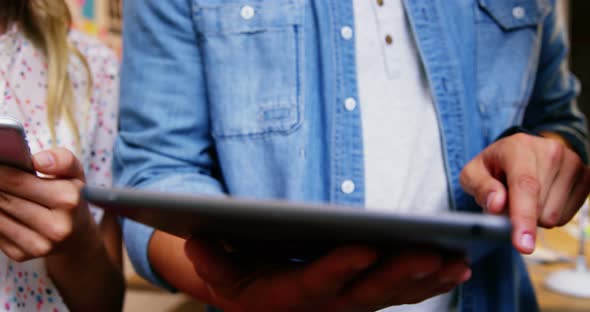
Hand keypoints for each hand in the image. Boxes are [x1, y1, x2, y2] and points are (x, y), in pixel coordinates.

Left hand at [0, 147, 95, 260]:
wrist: (77, 234)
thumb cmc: (72, 196)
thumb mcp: (75, 173)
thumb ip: (62, 159)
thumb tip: (37, 161)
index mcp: (68, 200)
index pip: (17, 181)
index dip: (0, 170)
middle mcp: (55, 227)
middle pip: (4, 199)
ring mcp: (39, 245)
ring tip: (2, 192)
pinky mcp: (22, 255)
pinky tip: (3, 208)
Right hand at [184, 239, 470, 311]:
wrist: (261, 304)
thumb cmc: (242, 279)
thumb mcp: (219, 271)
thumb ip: (210, 258)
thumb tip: (195, 239)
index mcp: (292, 295)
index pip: (318, 283)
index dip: (341, 267)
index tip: (365, 247)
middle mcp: (328, 305)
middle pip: (369, 291)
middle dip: (402, 273)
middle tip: (432, 252)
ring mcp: (352, 304)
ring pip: (393, 295)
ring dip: (425, 279)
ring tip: (456, 259)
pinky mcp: (366, 298)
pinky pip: (402, 294)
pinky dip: (429, 284)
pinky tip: (456, 267)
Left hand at [460, 133, 589, 253]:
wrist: (520, 152)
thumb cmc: (493, 166)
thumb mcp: (473, 174)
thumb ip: (480, 188)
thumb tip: (497, 205)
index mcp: (519, 147)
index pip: (525, 186)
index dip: (523, 217)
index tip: (523, 246)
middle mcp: (550, 151)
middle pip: (540, 208)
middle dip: (520, 215)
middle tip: (508, 198)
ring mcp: (572, 163)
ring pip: (554, 216)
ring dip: (534, 215)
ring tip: (525, 196)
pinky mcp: (585, 177)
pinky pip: (566, 217)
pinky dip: (549, 214)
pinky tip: (541, 197)